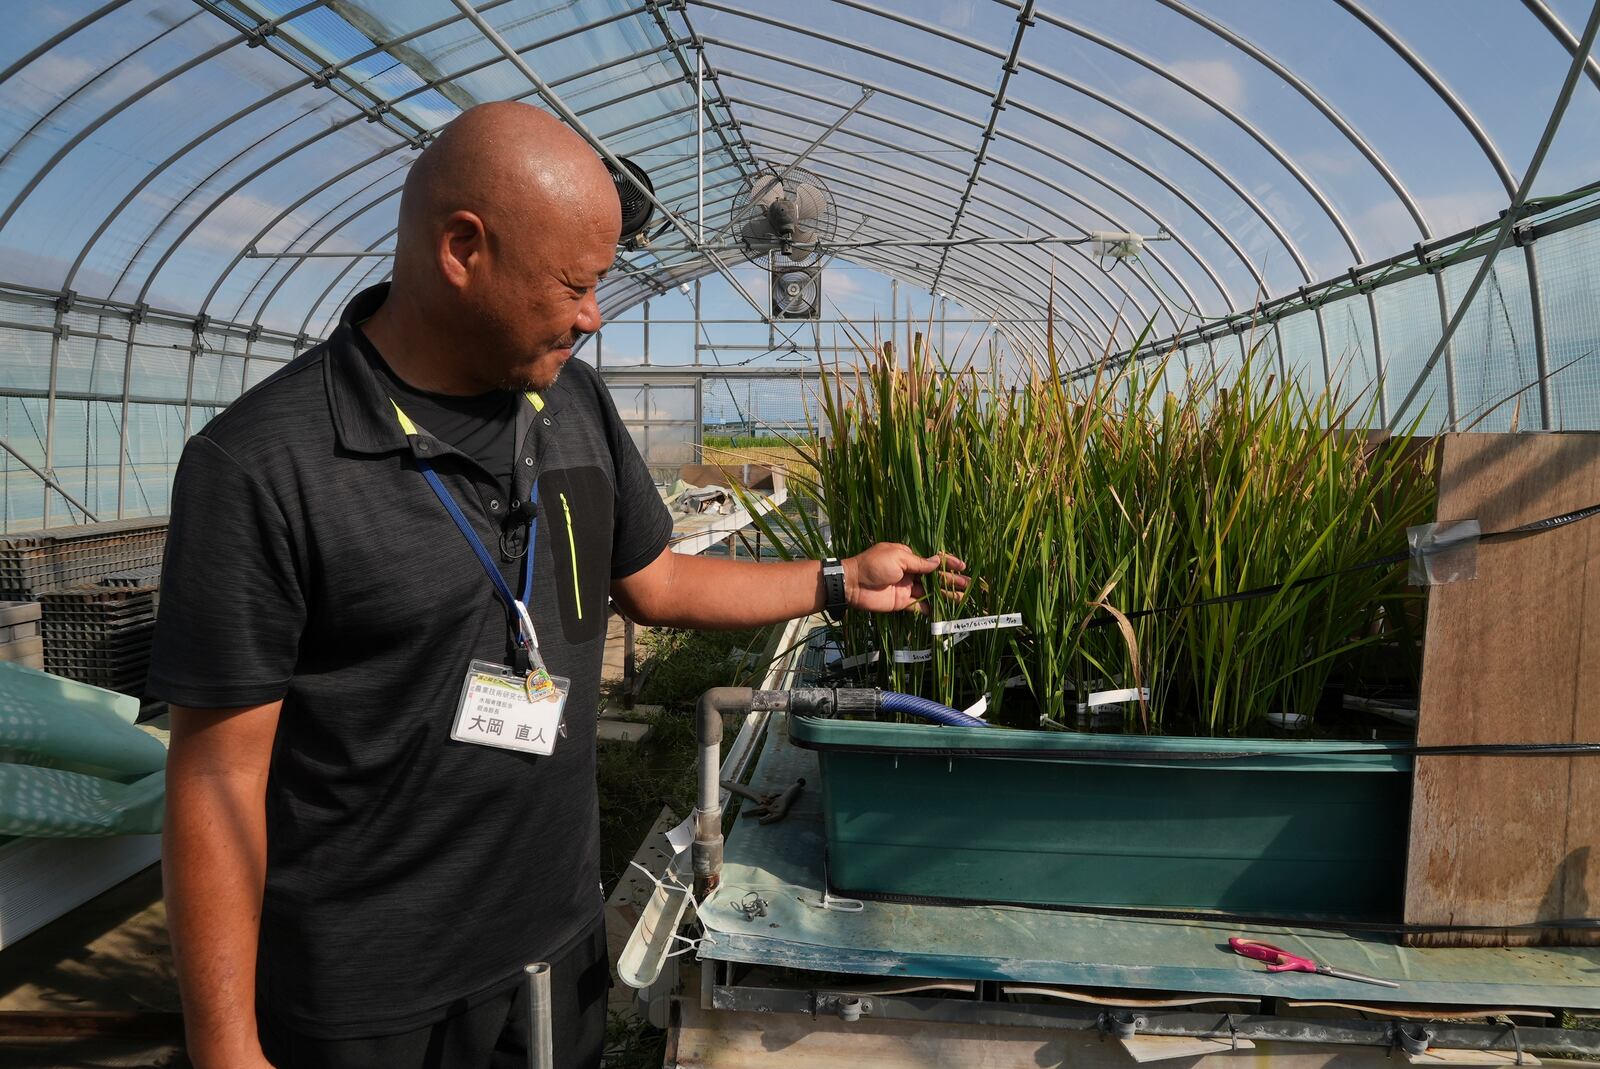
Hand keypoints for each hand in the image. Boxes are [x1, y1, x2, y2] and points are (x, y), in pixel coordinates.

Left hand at [843, 543, 969, 614]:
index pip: (932, 560)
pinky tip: (944, 611)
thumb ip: (919, 563)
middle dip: (951, 580)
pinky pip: (920, 606)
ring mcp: (907, 588)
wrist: (852, 584)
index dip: (948, 562)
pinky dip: (932, 609)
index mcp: (908, 557)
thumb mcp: (898, 557)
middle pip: (935, 577)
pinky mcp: (902, 603)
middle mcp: (910, 572)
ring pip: (931, 592)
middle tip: (967, 584)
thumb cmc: (873, 565)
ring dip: (946, 595)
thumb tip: (938, 562)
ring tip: (961, 598)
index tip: (962, 566)